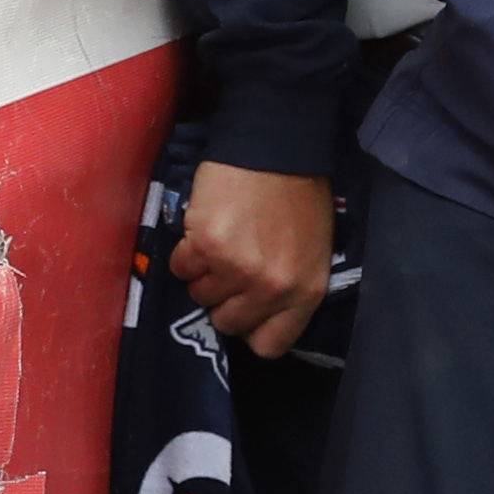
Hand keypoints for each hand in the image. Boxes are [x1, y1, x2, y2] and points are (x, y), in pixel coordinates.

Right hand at [168, 160, 334, 358]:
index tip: (246, 308)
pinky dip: (185, 253)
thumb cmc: (299, 197)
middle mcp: (271, 289)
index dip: (252, 328)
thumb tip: (259, 314)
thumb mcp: (313, 252)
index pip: (269, 346)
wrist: (276, 147)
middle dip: (224, 299)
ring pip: (199, 296)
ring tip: (219, 243)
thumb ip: (290, 288)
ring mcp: (237, 269)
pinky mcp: (206, 246)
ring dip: (203, 274)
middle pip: (228, 324)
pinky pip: (181, 269)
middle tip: (230, 268)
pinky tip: (203, 230)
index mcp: (305, 293)